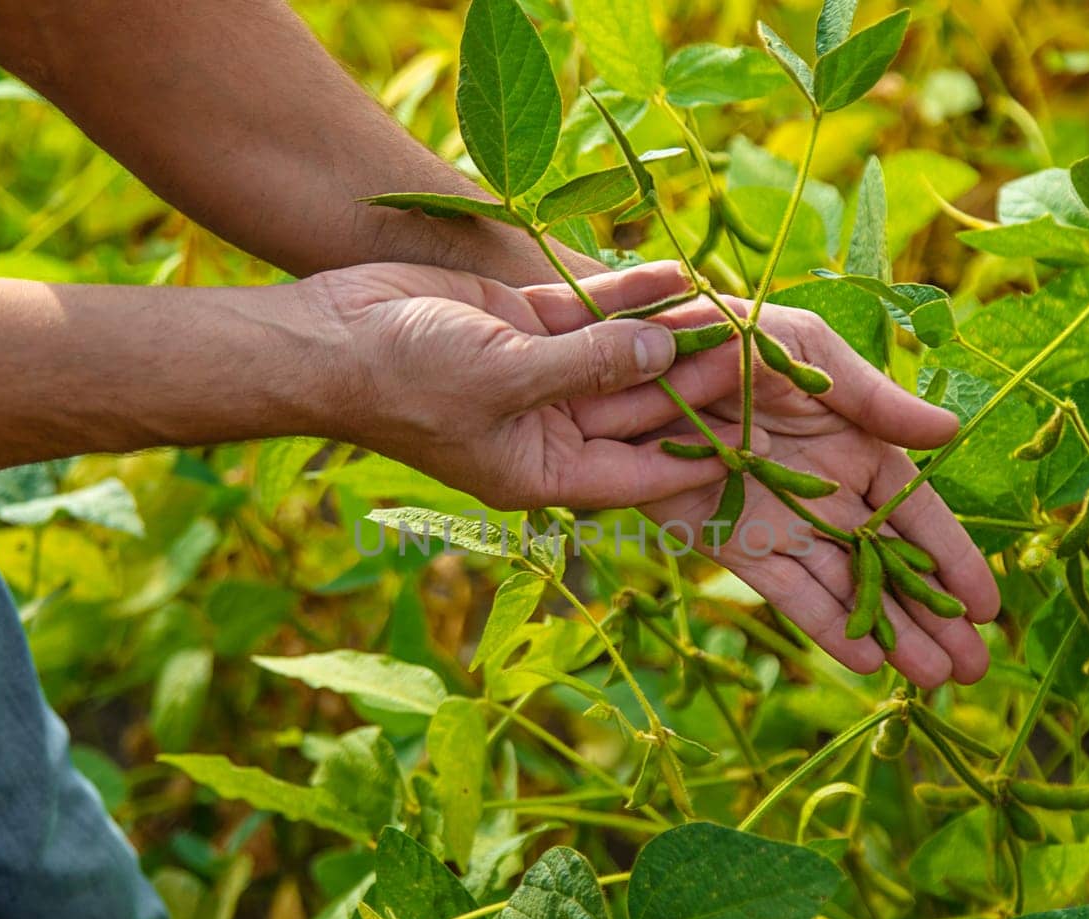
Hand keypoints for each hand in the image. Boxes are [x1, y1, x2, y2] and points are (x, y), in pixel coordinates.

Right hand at [302, 262, 755, 509]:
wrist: (328, 336)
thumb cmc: (404, 380)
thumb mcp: (502, 380)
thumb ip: (587, 366)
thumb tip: (663, 353)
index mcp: (545, 474)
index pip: (642, 473)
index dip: (700, 454)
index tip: (761, 436)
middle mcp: (550, 430)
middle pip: (641, 406)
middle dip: (696, 380)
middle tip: (761, 352)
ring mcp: (541, 375)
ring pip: (624, 355)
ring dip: (673, 332)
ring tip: (733, 305)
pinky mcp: (526, 324)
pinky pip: (594, 313)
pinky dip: (633, 296)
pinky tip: (681, 274)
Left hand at [522, 261, 1000, 686]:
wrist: (641, 355)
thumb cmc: (730, 332)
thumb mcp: (810, 352)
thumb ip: (875, 399)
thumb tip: (951, 429)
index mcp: (855, 445)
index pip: (917, 514)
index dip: (953, 559)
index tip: (989, 607)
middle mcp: (825, 493)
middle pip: (890, 566)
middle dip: (933, 617)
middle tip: (975, 670)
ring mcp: (779, 522)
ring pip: (845, 589)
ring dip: (890, 634)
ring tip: (934, 681)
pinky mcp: (728, 541)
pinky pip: (784, 589)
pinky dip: (824, 623)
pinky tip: (866, 660)